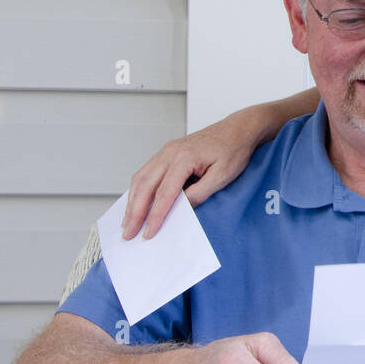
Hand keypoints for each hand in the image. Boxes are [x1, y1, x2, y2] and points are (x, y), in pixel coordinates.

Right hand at [122, 111, 259, 239]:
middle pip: (145, 186)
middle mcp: (170, 152)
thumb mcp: (222, 176)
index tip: (148, 233)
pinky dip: (138, 190)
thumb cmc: (233, 150)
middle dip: (135, 212)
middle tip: (128, 233)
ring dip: (132, 202)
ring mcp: (166, 151)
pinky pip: (146, 172)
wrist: (237, 130)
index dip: (155, 215)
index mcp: (184, 158)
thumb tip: (182, 210)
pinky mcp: (167, 153)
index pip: (165, 193)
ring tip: (127, 223)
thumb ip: (200, 193)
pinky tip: (136, 203)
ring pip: (141, 178)